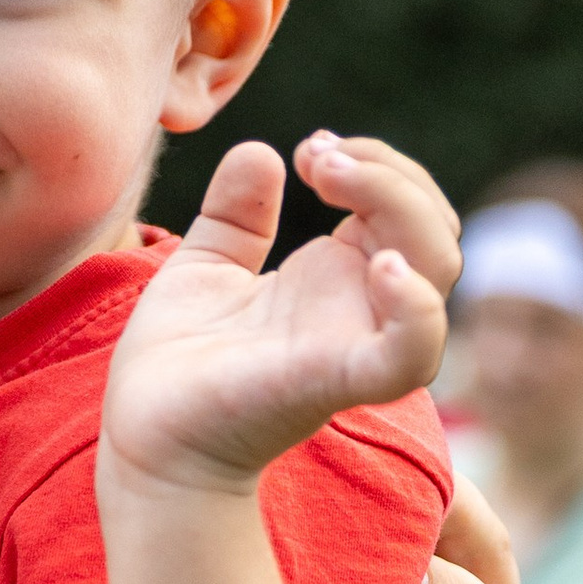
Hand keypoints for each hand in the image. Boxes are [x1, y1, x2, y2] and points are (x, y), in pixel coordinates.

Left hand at [102, 135, 449, 502]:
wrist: (146, 433)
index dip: (375, 163)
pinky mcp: (338, 382)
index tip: (308, 149)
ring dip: (402, 206)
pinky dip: (415, 309)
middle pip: (434, 229)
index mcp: (338, 278)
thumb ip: (236, 215)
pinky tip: (378, 265)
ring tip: (331, 176)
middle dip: (391, 172)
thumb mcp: (204, 267)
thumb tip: (260, 151)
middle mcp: (360, 308)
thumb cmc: (177, 364)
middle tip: (317, 155)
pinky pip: (412, 353)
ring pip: (436, 270)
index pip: (405, 208)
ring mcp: (357, 343)